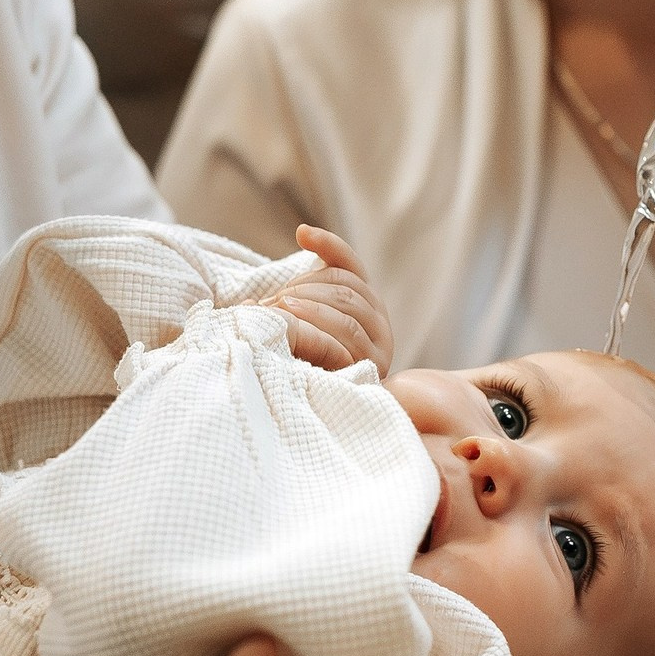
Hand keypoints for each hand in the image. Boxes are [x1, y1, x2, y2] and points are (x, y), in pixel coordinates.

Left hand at [263, 224, 392, 375]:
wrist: (318, 421)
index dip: (329, 245)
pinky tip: (294, 325)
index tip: (301, 234)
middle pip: (346, 285)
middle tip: (274, 301)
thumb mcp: (296, 329)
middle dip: (305, 285)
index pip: (350, 265)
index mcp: (363, 306)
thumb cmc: (302, 369)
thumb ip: (293, 299)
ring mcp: (380, 344)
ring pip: (348, 306)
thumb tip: (286, 255)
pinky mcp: (374, 366)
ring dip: (309, 304)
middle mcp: (378, 322)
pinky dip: (320, 324)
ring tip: (278, 312)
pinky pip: (348, 335)